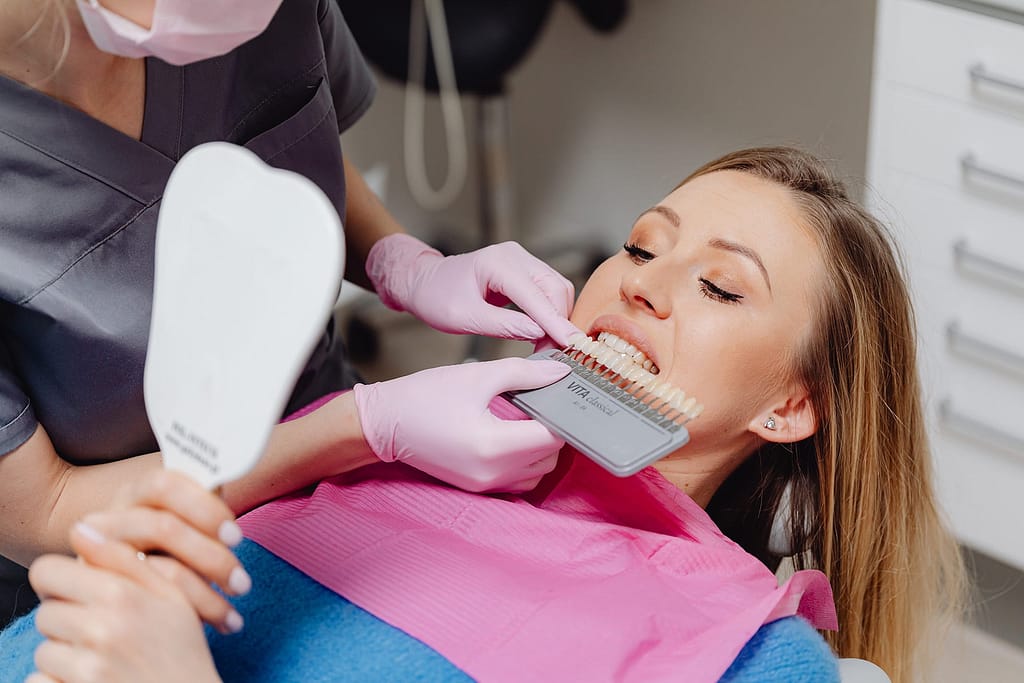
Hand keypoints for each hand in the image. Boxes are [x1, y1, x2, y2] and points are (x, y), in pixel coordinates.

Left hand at [27, 523, 221, 682]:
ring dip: (65, 655)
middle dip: (67, 621)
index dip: (58, 580)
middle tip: (98, 631)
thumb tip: (80, 528)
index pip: (47, 571)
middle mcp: (101, 627)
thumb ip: (123, 560)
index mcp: (122, 594)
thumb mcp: (170, 596)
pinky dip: (60, 682)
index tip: (76, 591)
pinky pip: (41, 680)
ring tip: (102, 659)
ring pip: (44, 649)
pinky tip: (94, 681)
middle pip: (45, 612)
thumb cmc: (183, 652)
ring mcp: (87, 666)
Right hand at [73, 470, 250, 632]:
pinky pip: (144, 605)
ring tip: (234, 617)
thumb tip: (241, 470)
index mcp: (138, 493)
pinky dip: (190, 616)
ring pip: (153, 570)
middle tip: (242, 584)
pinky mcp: (100, 593)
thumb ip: (206, 507)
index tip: (236, 537)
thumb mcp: (189, 523)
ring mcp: (99, 557)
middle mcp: (112, 518)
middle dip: (210, 556)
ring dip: (204, 596)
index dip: (203, 507)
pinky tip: (218, 625)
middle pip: (161, 527)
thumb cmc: (174, 550)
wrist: (116, 595)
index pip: (164, 485)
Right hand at [353, 357, 569, 491]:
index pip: (554, 437)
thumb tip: (560, 371)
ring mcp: (485, 486)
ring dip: (540, 447)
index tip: (561, 393)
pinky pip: (518, 478)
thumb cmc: (424, 397)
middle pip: (550, 456)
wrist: (384, 424)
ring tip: (524, 418)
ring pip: (537, 471)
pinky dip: (524, 459)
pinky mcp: (478, 488)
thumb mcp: (477, 376)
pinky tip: (509, 433)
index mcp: (495, 446)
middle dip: (552, 429)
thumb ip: (524, 373)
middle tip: (541, 400)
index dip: (562, 414)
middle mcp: (493, 474)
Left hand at [366, 234, 580, 345]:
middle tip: (552, 353)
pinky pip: (548, 290)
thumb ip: (503, 326)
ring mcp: (521, 260)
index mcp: (497, 263)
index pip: (536, 296)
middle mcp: (514, 255)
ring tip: (546, 346)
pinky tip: (543, 333)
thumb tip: (538, 334)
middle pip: (556, 288)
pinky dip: (550, 312)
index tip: (571, 345)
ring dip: (557, 318)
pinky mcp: (524, 270)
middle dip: (559, 322)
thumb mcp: (465, 318)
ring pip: (557, 289)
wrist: (424, 282)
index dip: (555, 322)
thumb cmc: (437, 297)